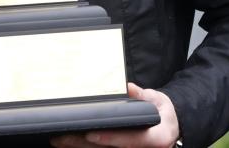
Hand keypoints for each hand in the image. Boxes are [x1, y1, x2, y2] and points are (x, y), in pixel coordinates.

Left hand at [50, 83, 180, 147]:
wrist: (170, 127)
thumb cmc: (163, 113)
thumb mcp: (158, 100)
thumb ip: (143, 95)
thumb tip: (128, 87)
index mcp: (157, 139)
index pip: (131, 140)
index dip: (111, 138)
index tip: (91, 134)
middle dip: (85, 144)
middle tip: (63, 137)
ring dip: (80, 147)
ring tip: (59, 140)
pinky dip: (85, 147)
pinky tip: (70, 142)